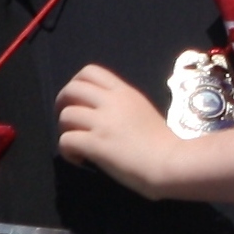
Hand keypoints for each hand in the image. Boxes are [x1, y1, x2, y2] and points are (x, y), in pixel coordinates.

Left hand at [56, 63, 179, 195]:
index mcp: (124, 92)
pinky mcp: (96, 144)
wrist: (171, 162)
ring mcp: (103, 123)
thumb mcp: (143, 110)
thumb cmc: (163, 142)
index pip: (90, 71)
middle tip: (69, 121)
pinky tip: (79, 158)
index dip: (77, 84)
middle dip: (63, 103)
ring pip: (65, 115)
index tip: (79, 100)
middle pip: (72, 88)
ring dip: (65, 129)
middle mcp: (111, 102)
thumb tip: (99, 111)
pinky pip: (66, 140)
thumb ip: (122, 105)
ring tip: (76, 143)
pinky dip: (67, 151)